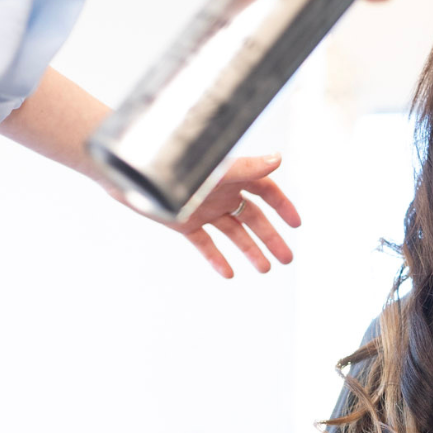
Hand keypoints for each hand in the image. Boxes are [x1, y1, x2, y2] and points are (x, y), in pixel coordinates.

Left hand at [165, 154, 301, 278]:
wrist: (136, 174)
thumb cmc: (179, 166)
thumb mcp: (219, 170)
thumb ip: (249, 167)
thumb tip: (279, 159)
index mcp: (232, 177)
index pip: (266, 191)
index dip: (282, 206)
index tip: (296, 224)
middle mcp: (221, 193)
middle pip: (253, 218)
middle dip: (271, 238)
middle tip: (286, 259)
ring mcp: (204, 209)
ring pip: (233, 233)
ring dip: (249, 250)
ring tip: (264, 269)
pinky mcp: (184, 222)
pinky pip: (204, 243)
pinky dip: (215, 258)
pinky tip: (227, 273)